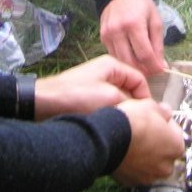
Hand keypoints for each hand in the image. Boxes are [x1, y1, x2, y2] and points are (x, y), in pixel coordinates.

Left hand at [34, 54, 151, 119]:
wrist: (42, 105)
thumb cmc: (78, 97)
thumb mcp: (110, 98)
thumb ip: (132, 103)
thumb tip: (149, 110)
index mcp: (113, 65)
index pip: (140, 79)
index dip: (146, 98)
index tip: (149, 116)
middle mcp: (105, 72)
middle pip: (130, 90)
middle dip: (134, 106)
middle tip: (137, 124)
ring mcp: (96, 85)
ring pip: (118, 100)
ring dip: (121, 113)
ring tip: (122, 127)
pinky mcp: (87, 98)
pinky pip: (107, 107)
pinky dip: (110, 116)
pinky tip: (109, 127)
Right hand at [99, 0, 164, 76]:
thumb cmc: (140, 3)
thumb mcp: (155, 19)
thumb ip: (158, 44)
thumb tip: (162, 66)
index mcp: (134, 24)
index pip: (144, 54)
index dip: (154, 66)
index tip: (162, 70)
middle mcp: (118, 30)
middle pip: (131, 62)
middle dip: (144, 71)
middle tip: (153, 70)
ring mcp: (108, 35)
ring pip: (121, 61)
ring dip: (133, 68)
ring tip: (144, 65)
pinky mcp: (102, 37)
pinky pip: (114, 55)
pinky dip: (124, 60)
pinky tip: (132, 56)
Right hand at [113, 99, 185, 185]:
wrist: (108, 138)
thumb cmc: (132, 122)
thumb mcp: (151, 105)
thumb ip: (163, 111)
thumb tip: (166, 112)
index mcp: (176, 146)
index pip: (175, 133)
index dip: (164, 124)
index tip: (156, 119)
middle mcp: (166, 166)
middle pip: (164, 152)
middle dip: (157, 143)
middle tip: (144, 130)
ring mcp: (149, 177)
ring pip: (150, 164)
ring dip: (145, 155)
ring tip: (132, 141)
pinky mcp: (132, 182)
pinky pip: (136, 171)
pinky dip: (132, 164)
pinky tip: (125, 151)